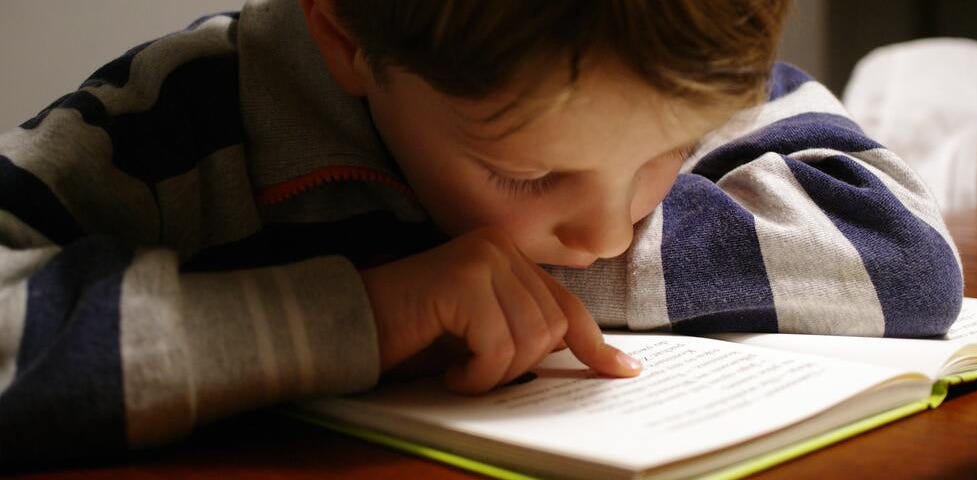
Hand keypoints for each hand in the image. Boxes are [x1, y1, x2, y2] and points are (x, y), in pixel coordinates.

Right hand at [361, 227, 641, 393]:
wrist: (349, 326)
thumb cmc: (411, 335)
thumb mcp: (480, 333)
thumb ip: (525, 330)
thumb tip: (586, 356)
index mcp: (509, 256)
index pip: (566, 305)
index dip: (596, 344)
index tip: (624, 371)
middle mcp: (499, 247)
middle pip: (551, 328)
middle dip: (520, 367)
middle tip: (477, 373)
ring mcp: (482, 258)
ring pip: (530, 340)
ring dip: (495, 373)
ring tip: (459, 370)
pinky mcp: (463, 280)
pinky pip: (497, 347)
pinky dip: (476, 375)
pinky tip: (449, 372)